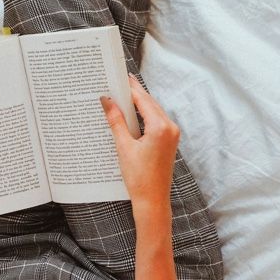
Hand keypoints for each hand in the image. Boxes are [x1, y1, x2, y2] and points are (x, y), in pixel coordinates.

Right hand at [100, 75, 179, 206]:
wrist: (152, 201)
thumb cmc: (139, 178)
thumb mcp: (123, 147)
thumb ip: (116, 121)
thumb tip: (107, 101)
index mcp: (160, 127)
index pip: (143, 100)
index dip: (130, 88)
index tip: (119, 78)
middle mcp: (170, 127)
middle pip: (149, 103)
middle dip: (133, 94)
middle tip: (117, 84)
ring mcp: (172, 134)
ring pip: (153, 111)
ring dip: (138, 104)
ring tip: (121, 97)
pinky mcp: (169, 141)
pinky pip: (156, 122)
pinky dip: (143, 116)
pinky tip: (131, 115)